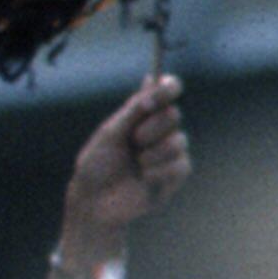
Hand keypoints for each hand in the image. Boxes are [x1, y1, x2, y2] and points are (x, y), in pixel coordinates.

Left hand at [60, 68, 190, 262]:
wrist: (96, 200)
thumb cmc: (97, 163)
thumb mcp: (111, 133)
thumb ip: (134, 110)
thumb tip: (150, 78)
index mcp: (142, 115)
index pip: (166, 92)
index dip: (169, 88)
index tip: (165, 88)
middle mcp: (159, 130)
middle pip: (174, 115)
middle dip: (152, 127)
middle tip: (134, 141)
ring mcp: (169, 152)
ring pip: (179, 141)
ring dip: (153, 153)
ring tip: (137, 164)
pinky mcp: (176, 175)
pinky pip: (181, 165)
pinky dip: (159, 171)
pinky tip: (145, 178)